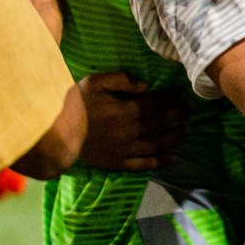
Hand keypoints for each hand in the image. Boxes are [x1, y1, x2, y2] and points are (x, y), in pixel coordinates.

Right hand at [76, 72, 190, 171]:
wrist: (53, 135)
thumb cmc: (73, 105)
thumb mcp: (94, 82)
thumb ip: (121, 80)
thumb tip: (146, 86)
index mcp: (124, 111)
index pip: (155, 104)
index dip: (172, 99)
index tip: (182, 94)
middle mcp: (129, 132)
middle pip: (160, 122)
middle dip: (178, 114)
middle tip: (190, 108)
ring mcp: (124, 150)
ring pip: (157, 144)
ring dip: (175, 136)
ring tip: (187, 129)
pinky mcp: (117, 164)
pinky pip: (144, 164)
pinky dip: (161, 161)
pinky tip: (173, 156)